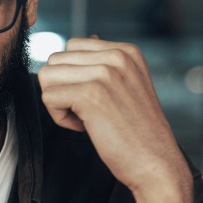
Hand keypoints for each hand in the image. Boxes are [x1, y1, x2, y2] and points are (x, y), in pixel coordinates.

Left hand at [37, 36, 192, 202]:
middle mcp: (116, 56)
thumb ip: (106, 62)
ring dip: (59, 102)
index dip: (73, 76)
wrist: (156, 163)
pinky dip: (59, 117)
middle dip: (62, 88)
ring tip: (86, 118)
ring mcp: (104, 73)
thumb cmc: (138, 132)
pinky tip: (84, 127)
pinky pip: (49, 97)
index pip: (71, 46)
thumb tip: (89, 39)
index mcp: (126, 51)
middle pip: (55, 60)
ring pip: (47, 76)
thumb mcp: (128, 85)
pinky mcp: (90, 94)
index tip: (94, 98)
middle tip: (87, 111)